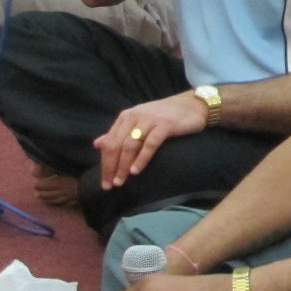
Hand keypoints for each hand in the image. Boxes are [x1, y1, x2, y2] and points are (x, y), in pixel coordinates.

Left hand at [93, 90, 208, 189]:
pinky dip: (141, 158)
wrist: (193, 105)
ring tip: (121, 181)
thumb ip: (119, 132)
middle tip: (109, 185)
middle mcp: (135, 117)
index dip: (104, 163)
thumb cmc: (166, 115)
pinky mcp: (165, 125)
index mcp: (126, 117)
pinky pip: (149, 144)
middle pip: (116, 145)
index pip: (109, 142)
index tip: (104, 181)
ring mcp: (149, 120)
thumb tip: (97, 144)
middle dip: (111, 167)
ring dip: (123, 166)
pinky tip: (136, 170)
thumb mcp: (139, 121)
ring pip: (129, 145)